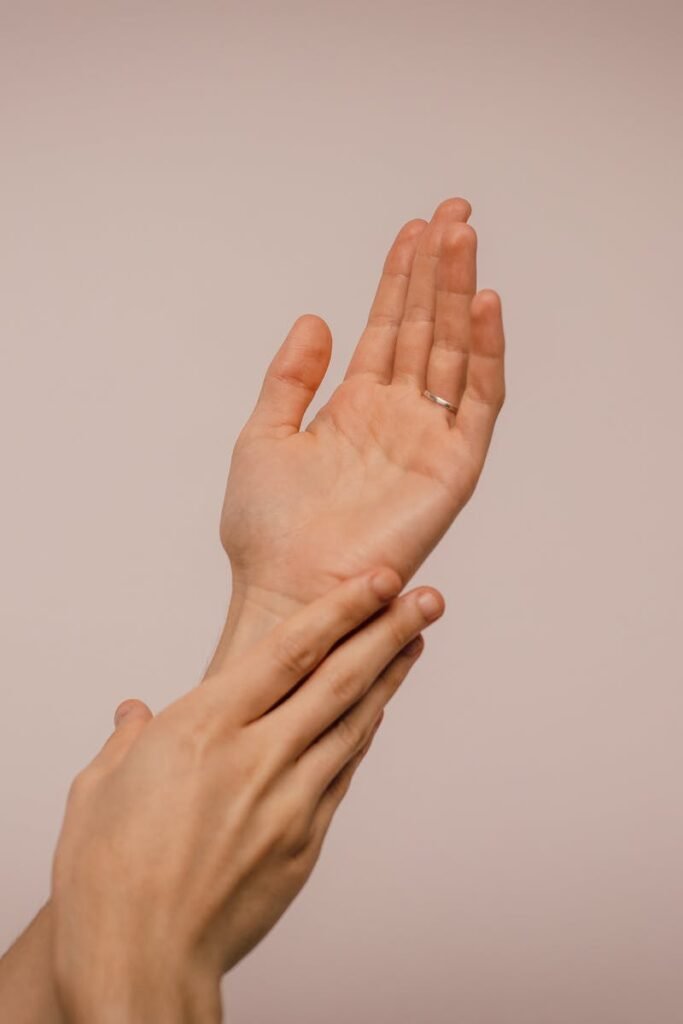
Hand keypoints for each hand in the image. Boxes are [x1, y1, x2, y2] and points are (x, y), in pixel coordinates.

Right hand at [50, 569, 443, 1022]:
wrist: (141, 959)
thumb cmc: (108, 876)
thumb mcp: (99, 790)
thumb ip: (127, 741)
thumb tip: (135, 716)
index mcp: (205, 727)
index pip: (291, 651)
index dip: (342, 609)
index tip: (379, 581)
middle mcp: (258, 755)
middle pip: (339, 679)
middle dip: (387, 630)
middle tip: (427, 597)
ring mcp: (289, 800)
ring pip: (353, 723)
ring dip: (388, 677)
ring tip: (415, 640)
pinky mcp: (305, 842)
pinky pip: (342, 775)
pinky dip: (363, 737)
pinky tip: (376, 713)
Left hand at [218, 197, 504, 645]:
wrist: (285, 589)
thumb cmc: (268, 530)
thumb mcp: (264, 436)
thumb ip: (290, 377)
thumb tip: (315, 317)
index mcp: (355, 407)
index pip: (387, 328)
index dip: (400, 278)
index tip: (414, 229)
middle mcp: (397, 417)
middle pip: (426, 328)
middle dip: (439, 270)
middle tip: (454, 213)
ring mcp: (428, 440)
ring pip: (454, 352)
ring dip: (462, 295)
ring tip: (464, 238)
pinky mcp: (452, 469)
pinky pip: (477, 403)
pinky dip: (486, 354)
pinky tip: (484, 305)